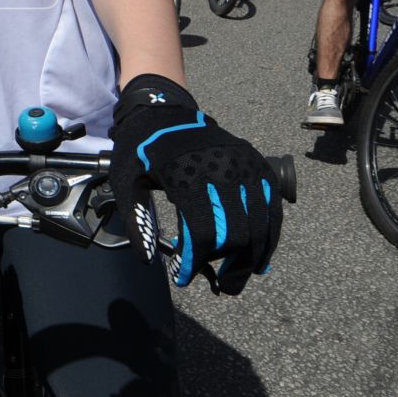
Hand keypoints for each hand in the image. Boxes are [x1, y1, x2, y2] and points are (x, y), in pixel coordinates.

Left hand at [106, 74, 281, 294]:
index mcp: (189, 175)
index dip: (195, 262)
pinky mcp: (255, 163)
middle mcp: (223, 170)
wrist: (163, 109)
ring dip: (254, 257)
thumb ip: (137, 220)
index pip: (203, 232)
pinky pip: (272, 204)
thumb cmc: (141, 147)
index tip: (182, 277)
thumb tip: (148, 260)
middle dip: (231, 267)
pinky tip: (260, 255)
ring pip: (261, 222)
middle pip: (237, 232)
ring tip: (239, 278)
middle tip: (222, 286)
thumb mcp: (125, 180)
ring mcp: (244, 165)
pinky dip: (270, 233)